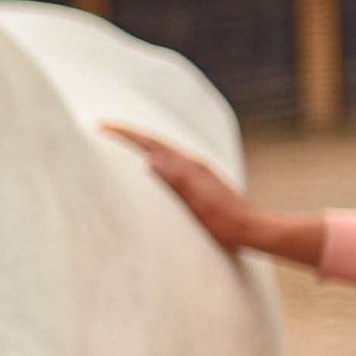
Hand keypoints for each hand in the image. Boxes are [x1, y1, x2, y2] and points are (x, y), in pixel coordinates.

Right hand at [101, 124, 325, 266]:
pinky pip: (171, 163)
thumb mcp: (197, 201)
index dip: (125, 135)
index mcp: (187, 166)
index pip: (150, 144)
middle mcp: (192, 164)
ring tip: (124, 142)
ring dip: (142, 144)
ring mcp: (198, 173)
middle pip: (155, 143)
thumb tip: (149, 160)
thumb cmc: (224, 220)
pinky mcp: (201, 183)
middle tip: (106, 128)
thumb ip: (174, 179)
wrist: (252, 228)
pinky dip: (155, 157)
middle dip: (130, 135)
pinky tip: (154, 167)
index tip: (103, 127)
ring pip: (163, 151)